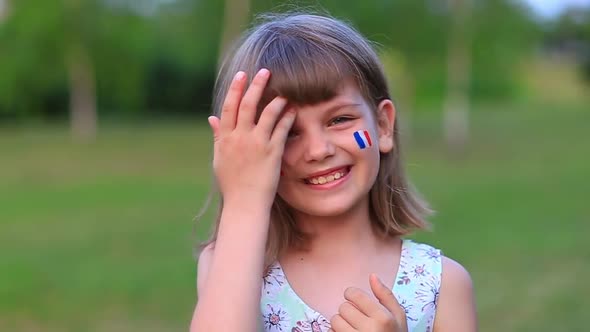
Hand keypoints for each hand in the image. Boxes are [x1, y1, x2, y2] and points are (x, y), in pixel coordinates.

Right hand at [208, 69, 295, 205]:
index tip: (241, 75)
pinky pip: (281, 129)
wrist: (244, 204)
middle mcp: (239, 139)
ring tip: (284, 90)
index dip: (235, 89)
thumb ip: (218, 136)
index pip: (228, 107)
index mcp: (225, 139)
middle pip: (247, 105)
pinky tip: (293, 109)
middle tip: (265, 72)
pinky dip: (287, 117)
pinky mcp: (272, 153)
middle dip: (256, 86)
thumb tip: (212, 118)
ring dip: (276, 99)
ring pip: (267, 114)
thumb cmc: (232, 183)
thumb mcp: (220, 158)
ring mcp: (256, 145)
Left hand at [329, 274, 407, 331]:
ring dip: (340, 323)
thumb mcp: (398, 316)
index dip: (351, 294)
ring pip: (334, 321)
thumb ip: (386, 295)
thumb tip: (372, 276)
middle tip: (356, 318)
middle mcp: (370, 330)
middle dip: (348, 311)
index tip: (353, 299)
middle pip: (343, 307)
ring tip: (351, 327)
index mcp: (383, 318)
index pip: (354, 295)